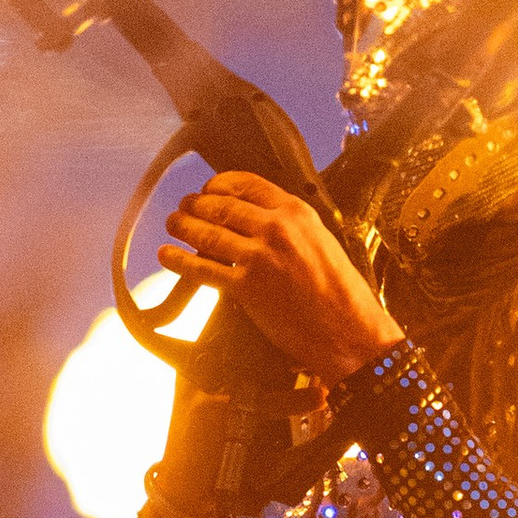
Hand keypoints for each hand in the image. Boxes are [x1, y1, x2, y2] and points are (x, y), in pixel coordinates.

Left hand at [157, 171, 404, 385]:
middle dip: (196, 204)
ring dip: (183, 226)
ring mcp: (259, 257)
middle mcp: (276, 228)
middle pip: (221, 206)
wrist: (351, 333)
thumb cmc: (343, 294)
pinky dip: (179, 260)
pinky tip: (166, 255)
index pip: (247, 184)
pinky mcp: (246, 288)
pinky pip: (202, 269)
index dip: (219, 185)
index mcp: (297, 212)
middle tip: (184, 208)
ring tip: (173, 224)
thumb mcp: (323, 242)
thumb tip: (262, 220)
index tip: (208, 189)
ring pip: (207, 232)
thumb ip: (293, 227)